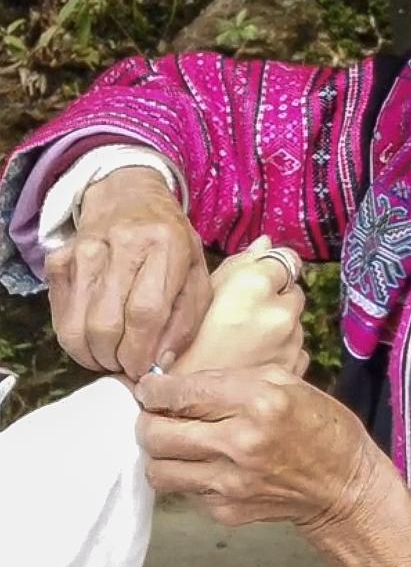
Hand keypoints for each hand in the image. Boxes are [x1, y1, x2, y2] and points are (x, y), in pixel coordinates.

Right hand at [46, 166, 210, 379]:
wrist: (130, 197)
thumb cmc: (171, 241)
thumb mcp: (196, 273)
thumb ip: (187, 319)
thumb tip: (161, 363)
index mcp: (165, 245)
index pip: (146, 312)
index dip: (141, 351)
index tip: (143, 369)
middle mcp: (122, 244)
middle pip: (106, 324)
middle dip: (115, 359)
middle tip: (126, 364)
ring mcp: (84, 249)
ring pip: (78, 326)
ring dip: (93, 354)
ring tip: (110, 355)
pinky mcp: (59, 258)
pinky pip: (60, 315)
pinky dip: (75, 338)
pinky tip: (94, 334)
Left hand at [135, 364, 410, 566]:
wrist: (343, 485)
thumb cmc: (318, 424)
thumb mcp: (285, 381)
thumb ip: (232, 379)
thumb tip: (180, 383)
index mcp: (257, 401)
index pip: (182, 394)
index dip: (153, 390)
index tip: (148, 388)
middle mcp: (240, 442)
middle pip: (157, 434)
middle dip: (146, 421)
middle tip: (153, 414)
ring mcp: (231, 482)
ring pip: (159, 470)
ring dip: (159, 454)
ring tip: (173, 442)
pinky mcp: (227, 510)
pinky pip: (184, 491)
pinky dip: (186, 476)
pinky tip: (205, 464)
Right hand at [173, 237, 306, 376]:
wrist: (181, 403)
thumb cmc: (180, 345)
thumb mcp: (200, 293)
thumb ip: (238, 265)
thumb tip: (266, 244)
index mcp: (255, 285)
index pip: (286, 259)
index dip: (271, 270)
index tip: (258, 281)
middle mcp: (280, 310)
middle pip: (292, 292)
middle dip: (275, 299)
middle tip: (243, 318)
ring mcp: (291, 342)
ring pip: (294, 323)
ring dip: (278, 327)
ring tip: (243, 343)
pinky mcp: (295, 368)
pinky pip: (296, 350)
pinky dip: (281, 351)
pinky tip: (252, 360)